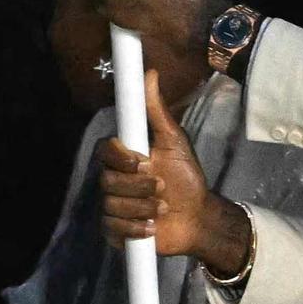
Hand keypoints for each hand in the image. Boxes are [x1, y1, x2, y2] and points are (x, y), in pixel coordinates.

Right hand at [98, 70, 252, 277]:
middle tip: (162, 187)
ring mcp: (112, 205)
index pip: (106, 150)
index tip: (143, 161)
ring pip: (111, 204)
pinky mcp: (114, 231)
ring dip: (142, 207)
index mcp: (125, 156)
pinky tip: (153, 226)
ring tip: (162, 207)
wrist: (196, 217)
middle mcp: (115, 178)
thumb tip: (150, 73)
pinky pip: (112, 228)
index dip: (122, 157)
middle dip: (139, 186)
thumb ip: (157, 110)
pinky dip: (136, 229)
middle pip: (107, 180)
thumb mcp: (174, 142)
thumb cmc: (185, 177)